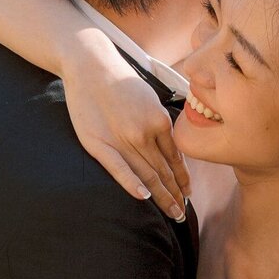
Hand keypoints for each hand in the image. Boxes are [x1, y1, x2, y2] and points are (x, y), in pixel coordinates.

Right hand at [62, 31, 190, 219]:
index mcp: (160, 120)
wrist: (90, 65)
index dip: (183, 179)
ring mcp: (122, 139)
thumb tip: (171, 145)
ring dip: (161, 196)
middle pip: (163, 171)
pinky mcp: (100, 143)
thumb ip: (160, 122)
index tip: (188, 194)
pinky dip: (133, 184)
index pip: (175, 159)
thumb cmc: (119, 81)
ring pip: (147, 174)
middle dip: (175, 194)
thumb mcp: (150, 97)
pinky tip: (144, 197)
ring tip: (171, 212)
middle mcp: (144, 132)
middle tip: (181, 213)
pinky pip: (119, 169)